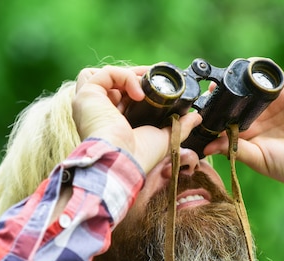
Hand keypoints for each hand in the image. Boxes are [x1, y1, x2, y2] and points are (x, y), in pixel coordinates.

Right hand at [72, 66, 201, 172]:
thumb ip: (179, 126)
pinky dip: (125, 77)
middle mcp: (97, 111)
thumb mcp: (164, 138)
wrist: (124, 162)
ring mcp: (89, 103)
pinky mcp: (87, 95)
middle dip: (135, 78)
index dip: (138, 87)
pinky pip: (106, 74)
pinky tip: (140, 93)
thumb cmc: (139, 157)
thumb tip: (196, 117)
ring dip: (128, 75)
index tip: (157, 86)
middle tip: (154, 79)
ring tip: (146, 83)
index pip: (120, 95)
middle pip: (112, 83)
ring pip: (104, 75)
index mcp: (110, 121)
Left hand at [204, 74, 283, 192]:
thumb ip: (233, 149)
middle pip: (232, 98)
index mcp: (243, 133)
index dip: (211, 112)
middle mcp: (254, 115)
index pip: (222, 118)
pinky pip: (271, 77)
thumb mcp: (256, 159)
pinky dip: (259, 70)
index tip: (199, 110)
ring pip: (248, 84)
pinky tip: (248, 70)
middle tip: (210, 91)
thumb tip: (206, 148)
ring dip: (236, 78)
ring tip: (225, 79)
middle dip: (220, 92)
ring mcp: (269, 103)